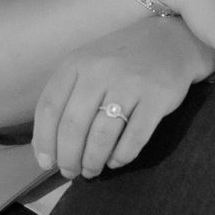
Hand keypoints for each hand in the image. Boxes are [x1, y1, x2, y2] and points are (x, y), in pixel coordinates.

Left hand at [32, 16, 214, 179]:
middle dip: (68, 157)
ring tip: (91, 171)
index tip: (45, 162)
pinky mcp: (157, 98)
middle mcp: (100, 71)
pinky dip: (121, 156)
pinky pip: (134, 138)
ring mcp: (130, 84)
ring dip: (93, 161)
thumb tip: (48, 148)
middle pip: (74, 126)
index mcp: (76, 63)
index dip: (44, 140)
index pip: (50, 108)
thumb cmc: (120, 60)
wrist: (171, 41)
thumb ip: (66, 98)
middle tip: (71, 172)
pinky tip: (115, 161)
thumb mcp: (87, 66)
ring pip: (102, 136)